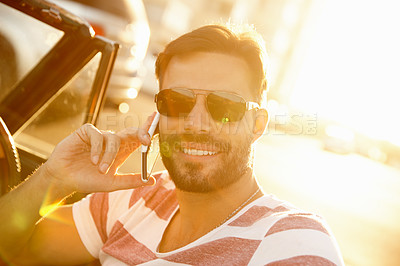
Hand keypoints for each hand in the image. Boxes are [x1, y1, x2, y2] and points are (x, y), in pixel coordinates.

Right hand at [42, 113, 157, 194]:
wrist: (64, 179)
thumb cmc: (88, 180)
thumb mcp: (113, 183)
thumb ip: (131, 181)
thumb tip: (152, 180)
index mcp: (122, 151)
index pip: (139, 138)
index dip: (149, 130)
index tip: (158, 124)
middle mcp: (113, 141)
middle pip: (132, 131)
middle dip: (141, 132)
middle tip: (146, 139)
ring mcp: (100, 136)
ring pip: (114, 139)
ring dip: (109, 156)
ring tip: (100, 169)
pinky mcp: (86, 132)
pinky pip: (97, 136)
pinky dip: (97, 149)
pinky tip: (92, 160)